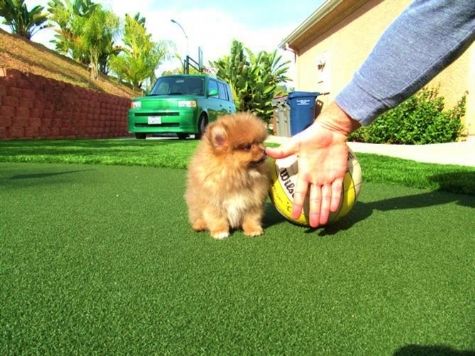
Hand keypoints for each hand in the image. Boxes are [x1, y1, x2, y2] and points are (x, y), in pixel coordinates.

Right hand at [266, 102, 358, 227]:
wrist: (331, 129)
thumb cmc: (313, 135)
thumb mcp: (297, 143)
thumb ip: (283, 150)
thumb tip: (266, 150)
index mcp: (305, 173)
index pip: (300, 193)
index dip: (298, 204)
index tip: (294, 216)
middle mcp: (316, 178)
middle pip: (314, 199)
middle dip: (314, 213)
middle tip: (313, 227)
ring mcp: (328, 177)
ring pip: (326, 198)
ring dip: (324, 210)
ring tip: (323, 223)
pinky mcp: (339, 174)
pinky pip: (337, 190)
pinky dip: (335, 199)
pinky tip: (334, 209)